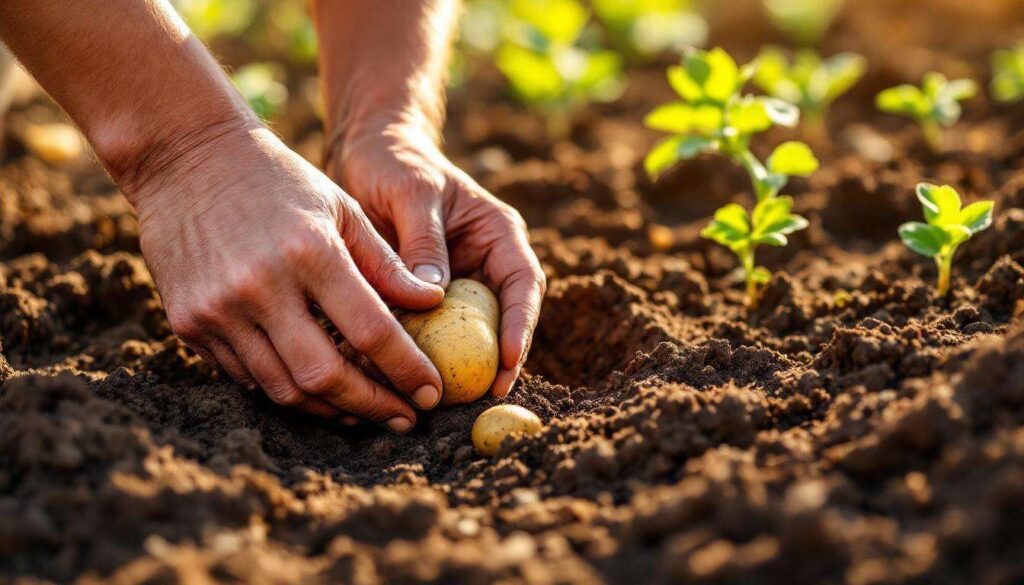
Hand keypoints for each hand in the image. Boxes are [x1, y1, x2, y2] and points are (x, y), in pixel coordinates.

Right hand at [126, 123, 447, 432]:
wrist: (184, 158)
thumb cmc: (279, 179)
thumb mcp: (342, 208)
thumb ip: (386, 263)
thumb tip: (434, 303)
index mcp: (309, 252)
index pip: (371, 331)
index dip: (407, 370)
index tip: (432, 392)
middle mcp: (260, 286)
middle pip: (326, 376)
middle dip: (374, 406)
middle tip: (405, 418)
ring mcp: (218, 309)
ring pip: (283, 388)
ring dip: (331, 408)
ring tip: (364, 408)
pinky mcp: (187, 323)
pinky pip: (246, 376)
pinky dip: (285, 387)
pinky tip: (314, 385)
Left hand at [327, 122, 545, 397]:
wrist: (363, 155)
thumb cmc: (393, 161)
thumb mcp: (410, 191)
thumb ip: (424, 238)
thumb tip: (435, 294)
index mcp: (498, 234)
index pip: (523, 284)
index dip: (521, 325)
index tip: (509, 360)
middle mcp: (484, 263)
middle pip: (502, 320)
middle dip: (496, 360)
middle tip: (481, 397)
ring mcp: (456, 284)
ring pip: (467, 334)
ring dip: (459, 365)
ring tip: (446, 399)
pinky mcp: (424, 299)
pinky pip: (430, 332)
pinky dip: (421, 354)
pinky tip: (406, 378)